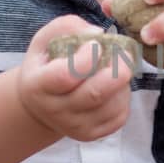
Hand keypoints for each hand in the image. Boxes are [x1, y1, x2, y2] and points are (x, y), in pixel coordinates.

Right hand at [16, 15, 132, 140]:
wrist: (39, 106)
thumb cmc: (45, 66)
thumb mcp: (44, 41)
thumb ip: (67, 28)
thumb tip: (97, 32)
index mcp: (38, 86)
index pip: (66, 76)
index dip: (86, 58)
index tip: (97, 43)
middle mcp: (55, 111)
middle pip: (94, 94)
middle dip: (117, 72)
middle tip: (125, 55)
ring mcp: (74, 127)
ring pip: (111, 106)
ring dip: (123, 84)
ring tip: (118, 69)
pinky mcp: (91, 134)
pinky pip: (118, 117)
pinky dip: (124, 98)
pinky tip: (116, 87)